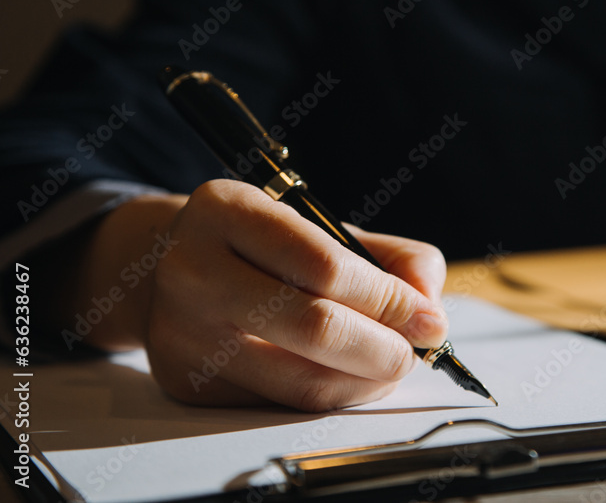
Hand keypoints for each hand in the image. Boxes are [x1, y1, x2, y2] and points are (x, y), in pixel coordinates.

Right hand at [72, 179, 448, 410]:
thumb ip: (392, 257)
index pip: (323, 265)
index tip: (428, 320)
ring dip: (365, 381)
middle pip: (312, 327)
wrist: (169, 268)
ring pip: (299, 380)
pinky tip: (350, 378)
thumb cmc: (263, 247)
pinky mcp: (186, 382)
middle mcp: (193, 268)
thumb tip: (429, 306)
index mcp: (228, 210)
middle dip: (382, 348)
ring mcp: (183, 331)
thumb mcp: (322, 227)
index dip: (387, 299)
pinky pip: (280, 404)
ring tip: (390, 366)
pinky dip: (332, 396)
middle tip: (414, 353)